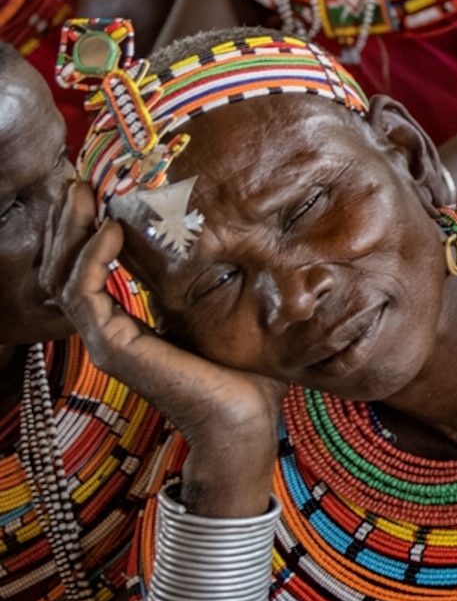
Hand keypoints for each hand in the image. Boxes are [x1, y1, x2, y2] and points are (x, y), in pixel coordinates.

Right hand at [36, 181, 279, 496]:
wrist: (247, 420)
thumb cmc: (244, 372)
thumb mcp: (222, 312)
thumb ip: (208, 280)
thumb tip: (227, 235)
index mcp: (127, 322)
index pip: (87, 268)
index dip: (86, 228)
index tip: (97, 187)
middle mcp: (107, 330)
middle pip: (64, 267)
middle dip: (69, 221)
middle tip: (78, 180)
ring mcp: (105, 340)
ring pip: (64, 276)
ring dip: (73, 231)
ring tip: (85, 194)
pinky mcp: (113, 349)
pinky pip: (84, 295)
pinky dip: (92, 259)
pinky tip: (112, 230)